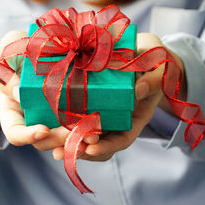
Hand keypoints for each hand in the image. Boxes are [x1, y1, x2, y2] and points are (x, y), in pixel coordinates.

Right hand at [0, 31, 98, 148]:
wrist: (20, 51)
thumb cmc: (7, 56)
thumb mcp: (3, 61)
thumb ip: (7, 75)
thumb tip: (17, 91)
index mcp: (10, 112)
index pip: (15, 133)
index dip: (28, 136)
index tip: (43, 130)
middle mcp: (28, 119)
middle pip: (42, 140)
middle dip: (60, 139)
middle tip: (77, 134)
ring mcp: (46, 116)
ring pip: (61, 135)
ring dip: (77, 137)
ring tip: (93, 133)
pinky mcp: (64, 107)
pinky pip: (74, 121)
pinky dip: (85, 124)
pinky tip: (98, 122)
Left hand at [52, 33, 186, 160]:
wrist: (145, 52)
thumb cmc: (156, 61)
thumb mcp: (160, 68)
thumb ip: (153, 80)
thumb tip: (139, 90)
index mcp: (136, 116)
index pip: (122, 139)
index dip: (107, 146)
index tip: (91, 149)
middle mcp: (118, 119)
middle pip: (99, 143)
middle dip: (80, 149)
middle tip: (60, 152)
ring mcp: (103, 112)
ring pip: (85, 134)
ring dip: (67, 141)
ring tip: (48, 145)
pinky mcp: (90, 101)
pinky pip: (77, 115)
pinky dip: (63, 121)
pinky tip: (45, 124)